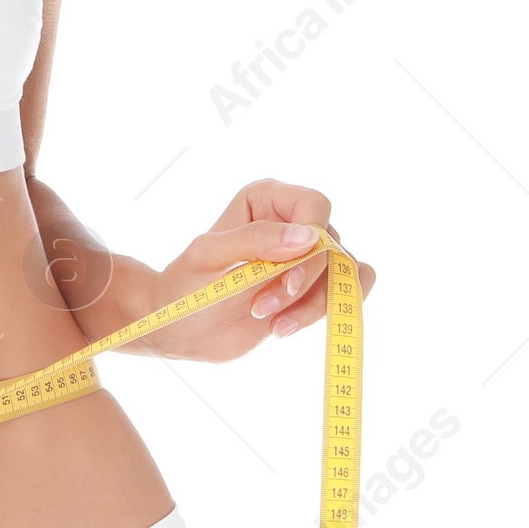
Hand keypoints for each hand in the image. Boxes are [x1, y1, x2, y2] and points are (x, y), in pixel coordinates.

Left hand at [144, 178, 375, 364]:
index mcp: (266, 200)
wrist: (182, 327)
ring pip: (344, 272)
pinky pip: (346, 293)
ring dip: (312, 304)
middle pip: (332, 243)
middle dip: (302, 281)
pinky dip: (325, 313)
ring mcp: (306, 257)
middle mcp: (292, 223)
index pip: (314, 204)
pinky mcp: (313, 289)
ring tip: (270, 322)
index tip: (287, 276)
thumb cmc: (186, 284)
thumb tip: (310, 236)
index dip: (312, 238)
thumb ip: (255, 239)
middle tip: (259, 305)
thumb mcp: (209, 257)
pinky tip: (284, 328)